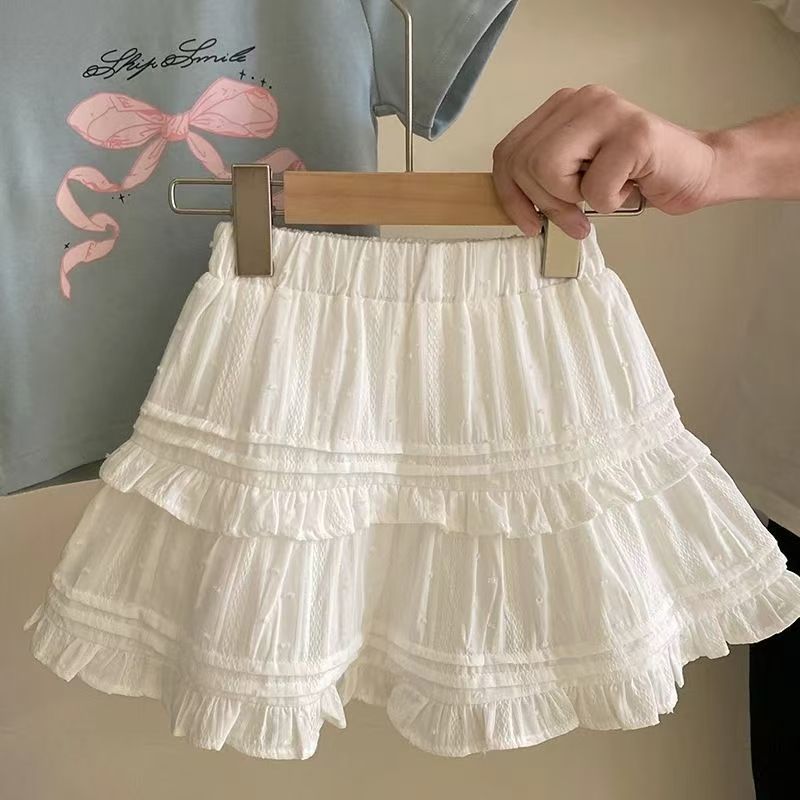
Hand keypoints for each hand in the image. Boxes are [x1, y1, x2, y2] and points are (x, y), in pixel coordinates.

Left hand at [491, 84, 718, 238]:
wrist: (696, 172)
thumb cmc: (635, 177)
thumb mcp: (575, 176)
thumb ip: (542, 178)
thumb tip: (511, 205)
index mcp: (562, 108)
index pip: (507, 152)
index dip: (509, 195)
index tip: (529, 224)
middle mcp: (582, 100)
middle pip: (524, 163)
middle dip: (545, 203)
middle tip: (575, 217)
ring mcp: (608, 112)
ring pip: (549, 170)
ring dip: (574, 200)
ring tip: (603, 195)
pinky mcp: (634, 134)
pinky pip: (594, 188)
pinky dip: (610, 202)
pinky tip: (631, 186)